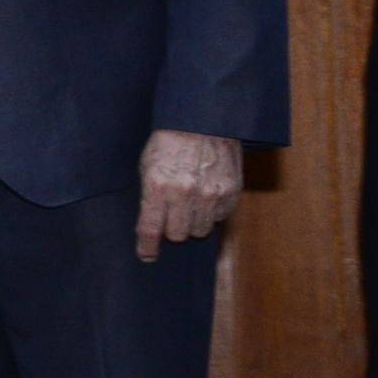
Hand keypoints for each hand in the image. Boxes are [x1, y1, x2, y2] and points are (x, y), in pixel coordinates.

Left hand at [134, 128, 240, 261]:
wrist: (203, 121)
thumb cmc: (169, 143)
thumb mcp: (147, 166)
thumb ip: (149, 197)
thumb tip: (151, 226)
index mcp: (158, 186)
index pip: (150, 229)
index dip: (147, 247)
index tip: (147, 256)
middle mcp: (184, 193)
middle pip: (177, 235)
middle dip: (172, 230)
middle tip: (172, 217)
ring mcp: (210, 193)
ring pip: (199, 230)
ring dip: (193, 223)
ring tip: (190, 205)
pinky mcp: (230, 192)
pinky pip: (219, 218)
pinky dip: (212, 213)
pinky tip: (207, 197)